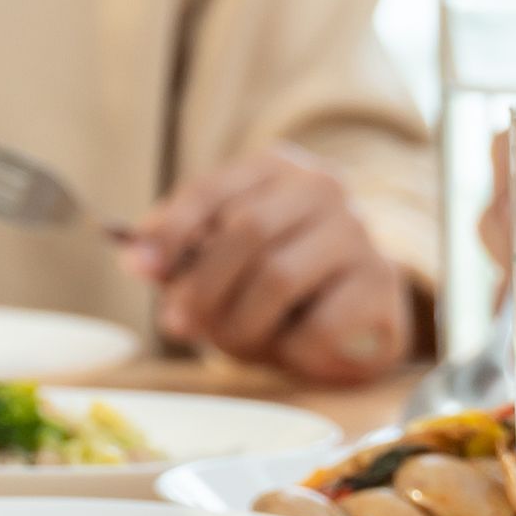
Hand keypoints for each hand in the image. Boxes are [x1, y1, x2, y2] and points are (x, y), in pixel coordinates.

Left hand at [119, 146, 419, 381]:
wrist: (355, 318)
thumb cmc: (276, 285)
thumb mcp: (224, 262)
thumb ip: (183, 254)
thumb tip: (134, 258)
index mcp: (275, 168)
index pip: (212, 190)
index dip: (171, 231)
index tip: (138, 268)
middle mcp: (321, 187)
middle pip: (246, 231)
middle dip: (203, 286)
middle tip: (178, 324)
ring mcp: (358, 231)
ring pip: (279, 276)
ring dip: (241, 322)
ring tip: (231, 344)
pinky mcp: (381, 282)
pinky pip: (319, 321)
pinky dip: (291, 346)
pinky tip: (291, 348)